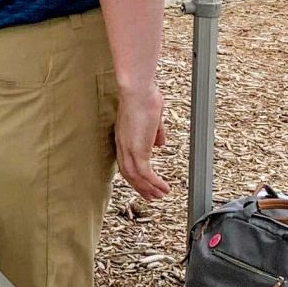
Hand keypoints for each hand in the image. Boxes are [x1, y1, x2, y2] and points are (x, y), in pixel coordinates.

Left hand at [115, 84, 169, 200]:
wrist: (138, 90)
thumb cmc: (145, 95)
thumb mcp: (152, 117)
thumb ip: (154, 132)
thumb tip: (159, 144)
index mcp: (124, 136)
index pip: (126, 160)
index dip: (135, 173)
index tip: (144, 182)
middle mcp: (123, 144)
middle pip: (128, 173)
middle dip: (140, 186)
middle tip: (150, 196)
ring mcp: (128, 148)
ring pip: (135, 176)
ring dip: (148, 188)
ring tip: (159, 196)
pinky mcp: (137, 150)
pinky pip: (145, 173)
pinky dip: (154, 183)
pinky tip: (163, 188)